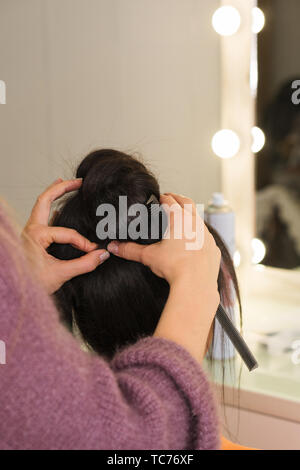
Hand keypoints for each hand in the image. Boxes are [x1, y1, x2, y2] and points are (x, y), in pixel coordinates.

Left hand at [23, 178, 108, 293]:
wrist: (16, 294)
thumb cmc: (31, 284)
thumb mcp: (60, 275)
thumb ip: (84, 264)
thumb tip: (103, 255)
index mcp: (35, 235)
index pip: (67, 233)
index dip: (83, 242)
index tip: (94, 251)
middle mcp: (30, 230)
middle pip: (45, 200)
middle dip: (62, 189)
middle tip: (78, 182)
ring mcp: (29, 233)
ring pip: (41, 207)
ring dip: (53, 195)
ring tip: (65, 184)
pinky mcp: (31, 238)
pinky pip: (42, 218)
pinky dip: (51, 209)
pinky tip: (59, 207)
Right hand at [107, 193, 219, 289]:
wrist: (196, 284)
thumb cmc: (175, 268)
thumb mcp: (148, 256)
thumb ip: (130, 250)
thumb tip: (114, 247)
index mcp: (179, 219)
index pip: (170, 200)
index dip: (163, 197)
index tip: (159, 198)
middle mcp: (195, 223)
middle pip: (187, 202)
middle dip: (178, 199)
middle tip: (171, 198)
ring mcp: (207, 235)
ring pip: (199, 218)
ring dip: (190, 215)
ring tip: (182, 218)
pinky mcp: (213, 248)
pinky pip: (207, 236)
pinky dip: (199, 234)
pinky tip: (194, 240)